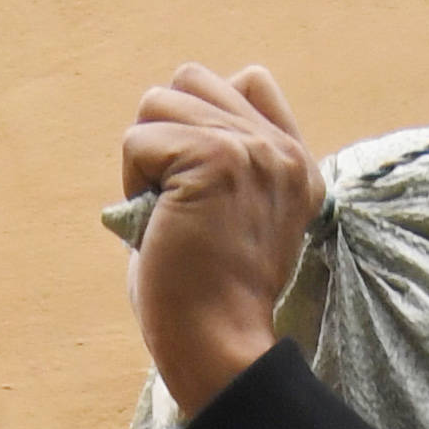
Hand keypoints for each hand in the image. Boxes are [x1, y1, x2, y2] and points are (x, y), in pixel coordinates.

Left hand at [123, 61, 320, 416]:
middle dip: (166, 132)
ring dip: (146, 157)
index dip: (203, 118)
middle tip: (178, 200)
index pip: (248, 80)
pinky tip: (158, 224)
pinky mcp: (216, 160)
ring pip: (158, 101)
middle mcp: (282, 151)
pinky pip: (138, 140)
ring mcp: (252, 151)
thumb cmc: (208, 303)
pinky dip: (132, 183)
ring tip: (168, 213)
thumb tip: (165, 110)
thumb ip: (222, 159)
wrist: (219, 349)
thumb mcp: (233, 218)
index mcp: (296, 166)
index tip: (203, 185)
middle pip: (192, 79)